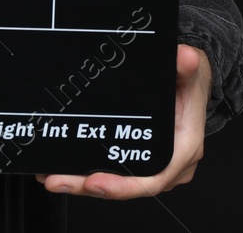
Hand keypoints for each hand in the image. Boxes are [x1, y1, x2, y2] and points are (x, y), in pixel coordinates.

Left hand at [35, 45, 211, 198]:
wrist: (190, 82)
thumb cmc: (189, 82)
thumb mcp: (190, 70)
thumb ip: (186, 64)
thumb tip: (185, 57)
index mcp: (183, 149)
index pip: (153, 179)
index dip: (123, 185)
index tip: (94, 181)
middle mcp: (170, 166)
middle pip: (128, 186)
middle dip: (91, 186)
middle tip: (58, 180)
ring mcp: (154, 166)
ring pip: (118, 182)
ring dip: (84, 183)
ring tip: (53, 177)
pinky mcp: (140, 161)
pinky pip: (116, 172)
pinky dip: (89, 173)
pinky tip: (65, 169)